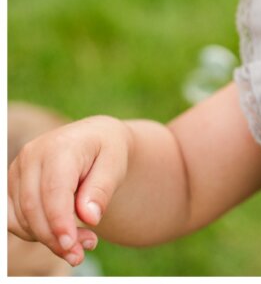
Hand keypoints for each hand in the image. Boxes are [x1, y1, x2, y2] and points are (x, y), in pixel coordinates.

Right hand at [8, 115, 130, 266]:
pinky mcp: (12, 186)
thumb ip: (102, 189)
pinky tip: (60, 235)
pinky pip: (14, 219)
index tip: (72, 245)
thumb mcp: (116, 164)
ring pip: (21, 217)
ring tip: (80, 244)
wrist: (94, 139)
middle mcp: (32, 156)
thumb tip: (89, 217)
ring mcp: (17, 170)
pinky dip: (34, 233)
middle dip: (54, 237)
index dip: (60, 221)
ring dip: (46, 238)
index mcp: (61, 146)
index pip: (54, 191)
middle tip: (80, 254)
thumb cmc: (107, 152)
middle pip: (33, 207)